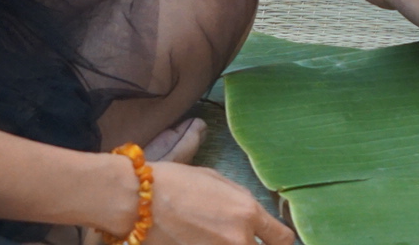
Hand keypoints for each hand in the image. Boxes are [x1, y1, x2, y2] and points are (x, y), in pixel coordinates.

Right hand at [145, 161, 294, 244]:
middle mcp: (238, 239)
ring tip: (212, 237)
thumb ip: (241, 201)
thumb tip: (253, 217)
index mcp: (246, 213)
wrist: (137, 201)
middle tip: (236, 238)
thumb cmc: (174, 184)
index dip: (281, 243)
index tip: (275, 243)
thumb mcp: (216, 180)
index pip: (282, 239)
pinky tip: (198, 241)